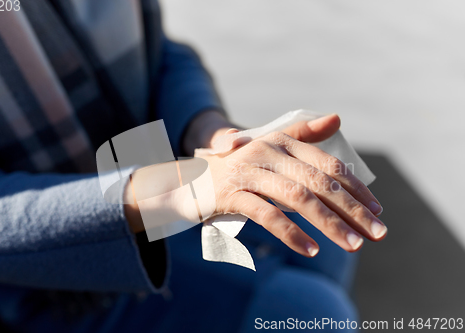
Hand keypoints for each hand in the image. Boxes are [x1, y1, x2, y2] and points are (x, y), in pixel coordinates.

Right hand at [200, 114, 384, 256]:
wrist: (190, 180)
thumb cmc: (237, 169)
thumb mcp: (269, 151)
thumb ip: (302, 136)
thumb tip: (337, 118)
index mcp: (280, 141)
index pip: (327, 163)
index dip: (355, 188)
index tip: (377, 212)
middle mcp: (266, 151)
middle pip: (319, 181)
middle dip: (352, 209)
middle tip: (377, 235)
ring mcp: (248, 172)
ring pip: (298, 197)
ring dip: (329, 223)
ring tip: (353, 245)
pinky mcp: (231, 194)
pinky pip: (266, 214)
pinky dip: (291, 232)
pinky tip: (310, 250)